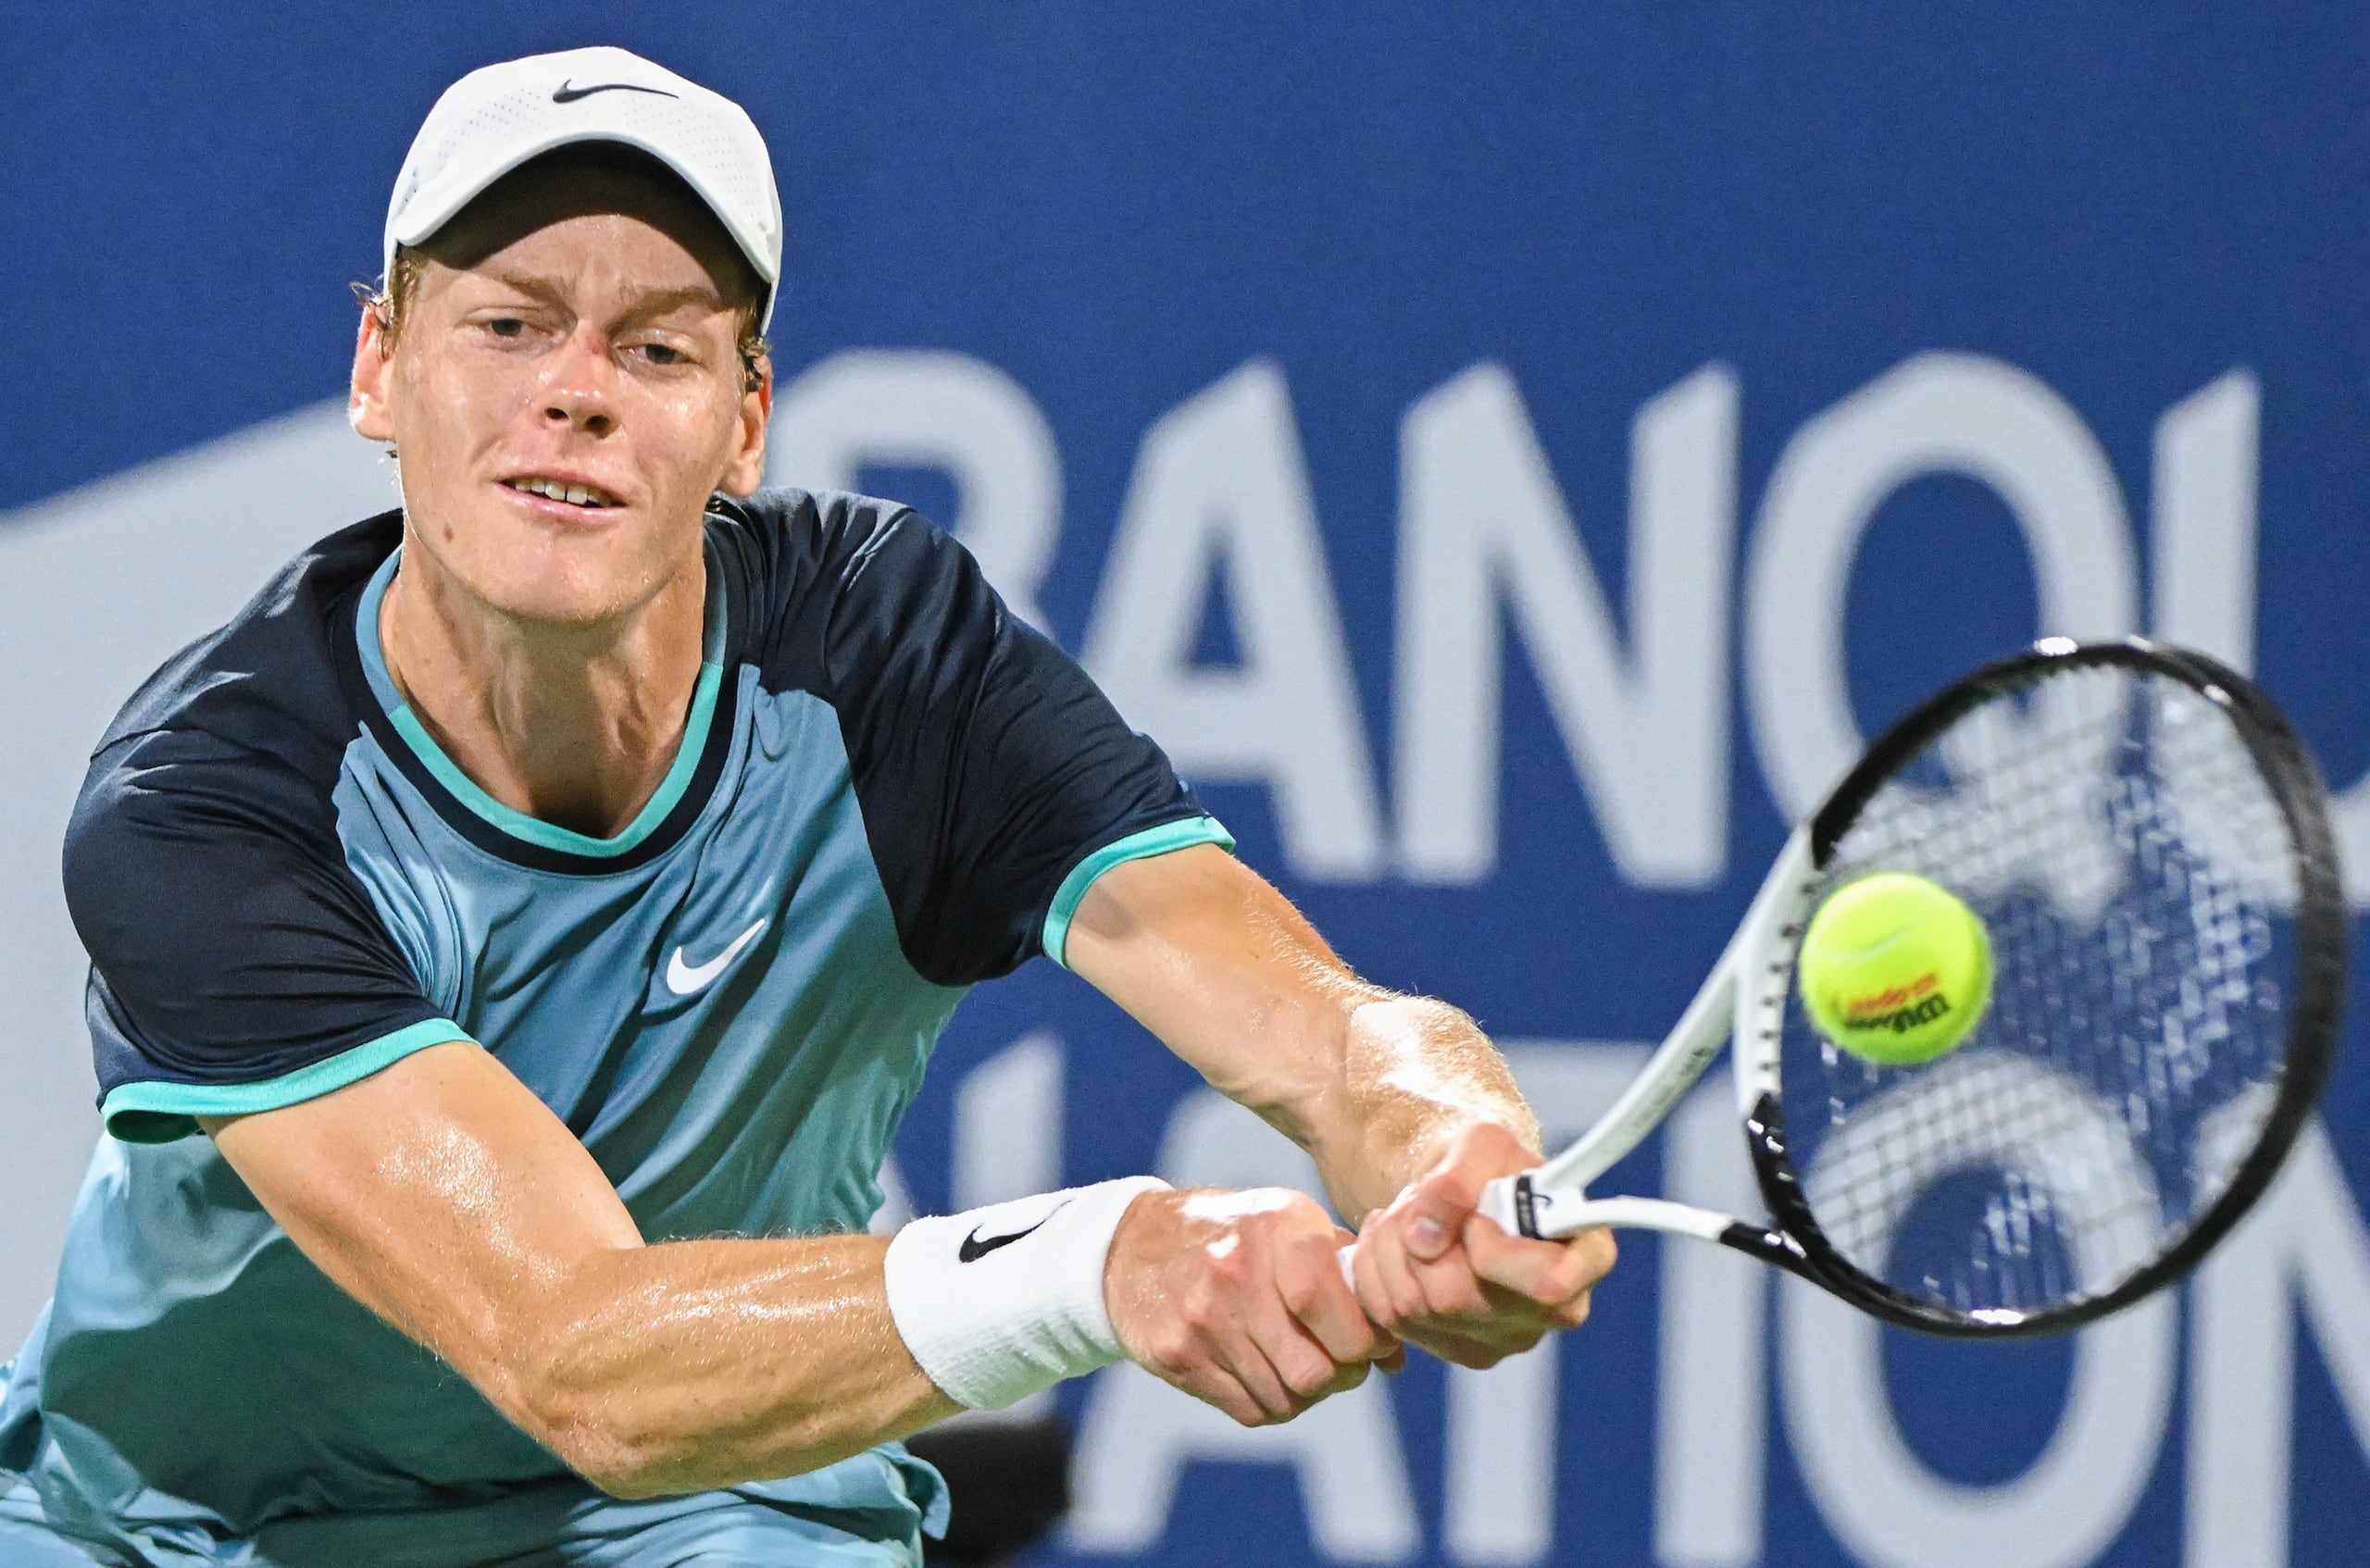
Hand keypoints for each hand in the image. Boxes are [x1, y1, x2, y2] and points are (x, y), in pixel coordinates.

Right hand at [1105, 1187, 1401, 1425]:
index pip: (1330, 1306)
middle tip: (1344, 1362)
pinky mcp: (1178, 1355)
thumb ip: (1347, 1272)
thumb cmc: (1237, 1234)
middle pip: (1314, 1369)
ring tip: (1305, 1363)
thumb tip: (1398, 1347)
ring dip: (1309, 1392)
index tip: (1373, 1343)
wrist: (1137, 1243)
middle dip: (1343, 1376)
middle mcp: (1236, 1273)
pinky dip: (1273, 1403)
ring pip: (1286, 1397)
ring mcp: (1202, 1318)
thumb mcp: (1290, 1223)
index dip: (1365, 1340)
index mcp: (1277, 1229)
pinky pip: (1250, 1410)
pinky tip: (1269, 1372)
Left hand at [1347, 1122, 1615, 1367]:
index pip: (1546, 1285)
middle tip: (1420, 1201)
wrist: (1465, 1188)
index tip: (1476, 1219)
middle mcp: (1555, 1311)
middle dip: (1419, 1238)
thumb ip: (1459, 1178)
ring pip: (1415, 1309)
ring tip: (1407, 1215)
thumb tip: (1424, 1237)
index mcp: (1585, 1257)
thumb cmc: (1489, 1163)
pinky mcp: (1458, 1349)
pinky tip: (1394, 1244)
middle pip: (1458, 1300)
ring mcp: (1505, 1338)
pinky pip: (1390, 1319)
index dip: (1493, 1252)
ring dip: (1391, 1249)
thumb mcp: (1480, 1142)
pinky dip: (1374, 1272)